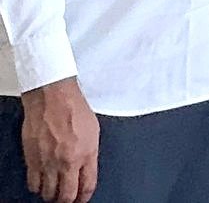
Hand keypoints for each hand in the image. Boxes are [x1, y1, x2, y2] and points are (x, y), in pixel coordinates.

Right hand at [20, 77, 97, 202]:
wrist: (53, 99)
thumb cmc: (74, 109)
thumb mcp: (94, 132)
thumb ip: (90, 154)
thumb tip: (86, 170)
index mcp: (87, 154)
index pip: (87, 186)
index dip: (84, 197)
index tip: (82, 199)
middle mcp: (68, 161)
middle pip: (66, 195)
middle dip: (67, 200)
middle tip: (66, 198)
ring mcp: (48, 162)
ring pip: (48, 193)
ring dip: (51, 195)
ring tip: (53, 191)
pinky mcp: (32, 159)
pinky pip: (33, 183)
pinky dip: (37, 186)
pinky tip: (41, 182)